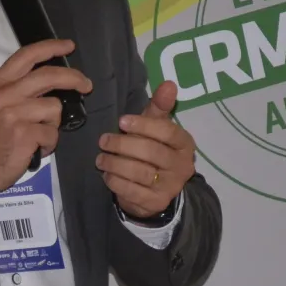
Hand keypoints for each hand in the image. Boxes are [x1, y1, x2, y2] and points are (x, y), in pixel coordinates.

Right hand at [0, 40, 91, 198]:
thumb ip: (16, 89)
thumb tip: (50, 79)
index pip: (26, 56)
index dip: (50, 47)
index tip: (68, 46)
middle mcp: (5, 94)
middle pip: (49, 76)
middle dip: (74, 78)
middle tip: (86, 85)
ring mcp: (15, 113)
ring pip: (54, 108)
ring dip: (53, 124)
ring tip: (40, 135)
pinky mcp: (25, 133)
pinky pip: (53, 134)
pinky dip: (49, 144)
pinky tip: (37, 149)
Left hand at [98, 80, 195, 219]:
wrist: (156, 190)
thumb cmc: (154, 150)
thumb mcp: (157, 128)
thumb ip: (160, 106)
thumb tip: (169, 83)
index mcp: (185, 144)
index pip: (168, 132)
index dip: (144, 125)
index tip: (122, 121)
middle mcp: (182, 166)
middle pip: (151, 152)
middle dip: (123, 144)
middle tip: (104, 140)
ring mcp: (170, 187)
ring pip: (139, 172)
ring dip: (115, 163)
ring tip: (100, 157)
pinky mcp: (155, 202)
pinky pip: (131, 191)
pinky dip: (115, 181)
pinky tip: (106, 174)